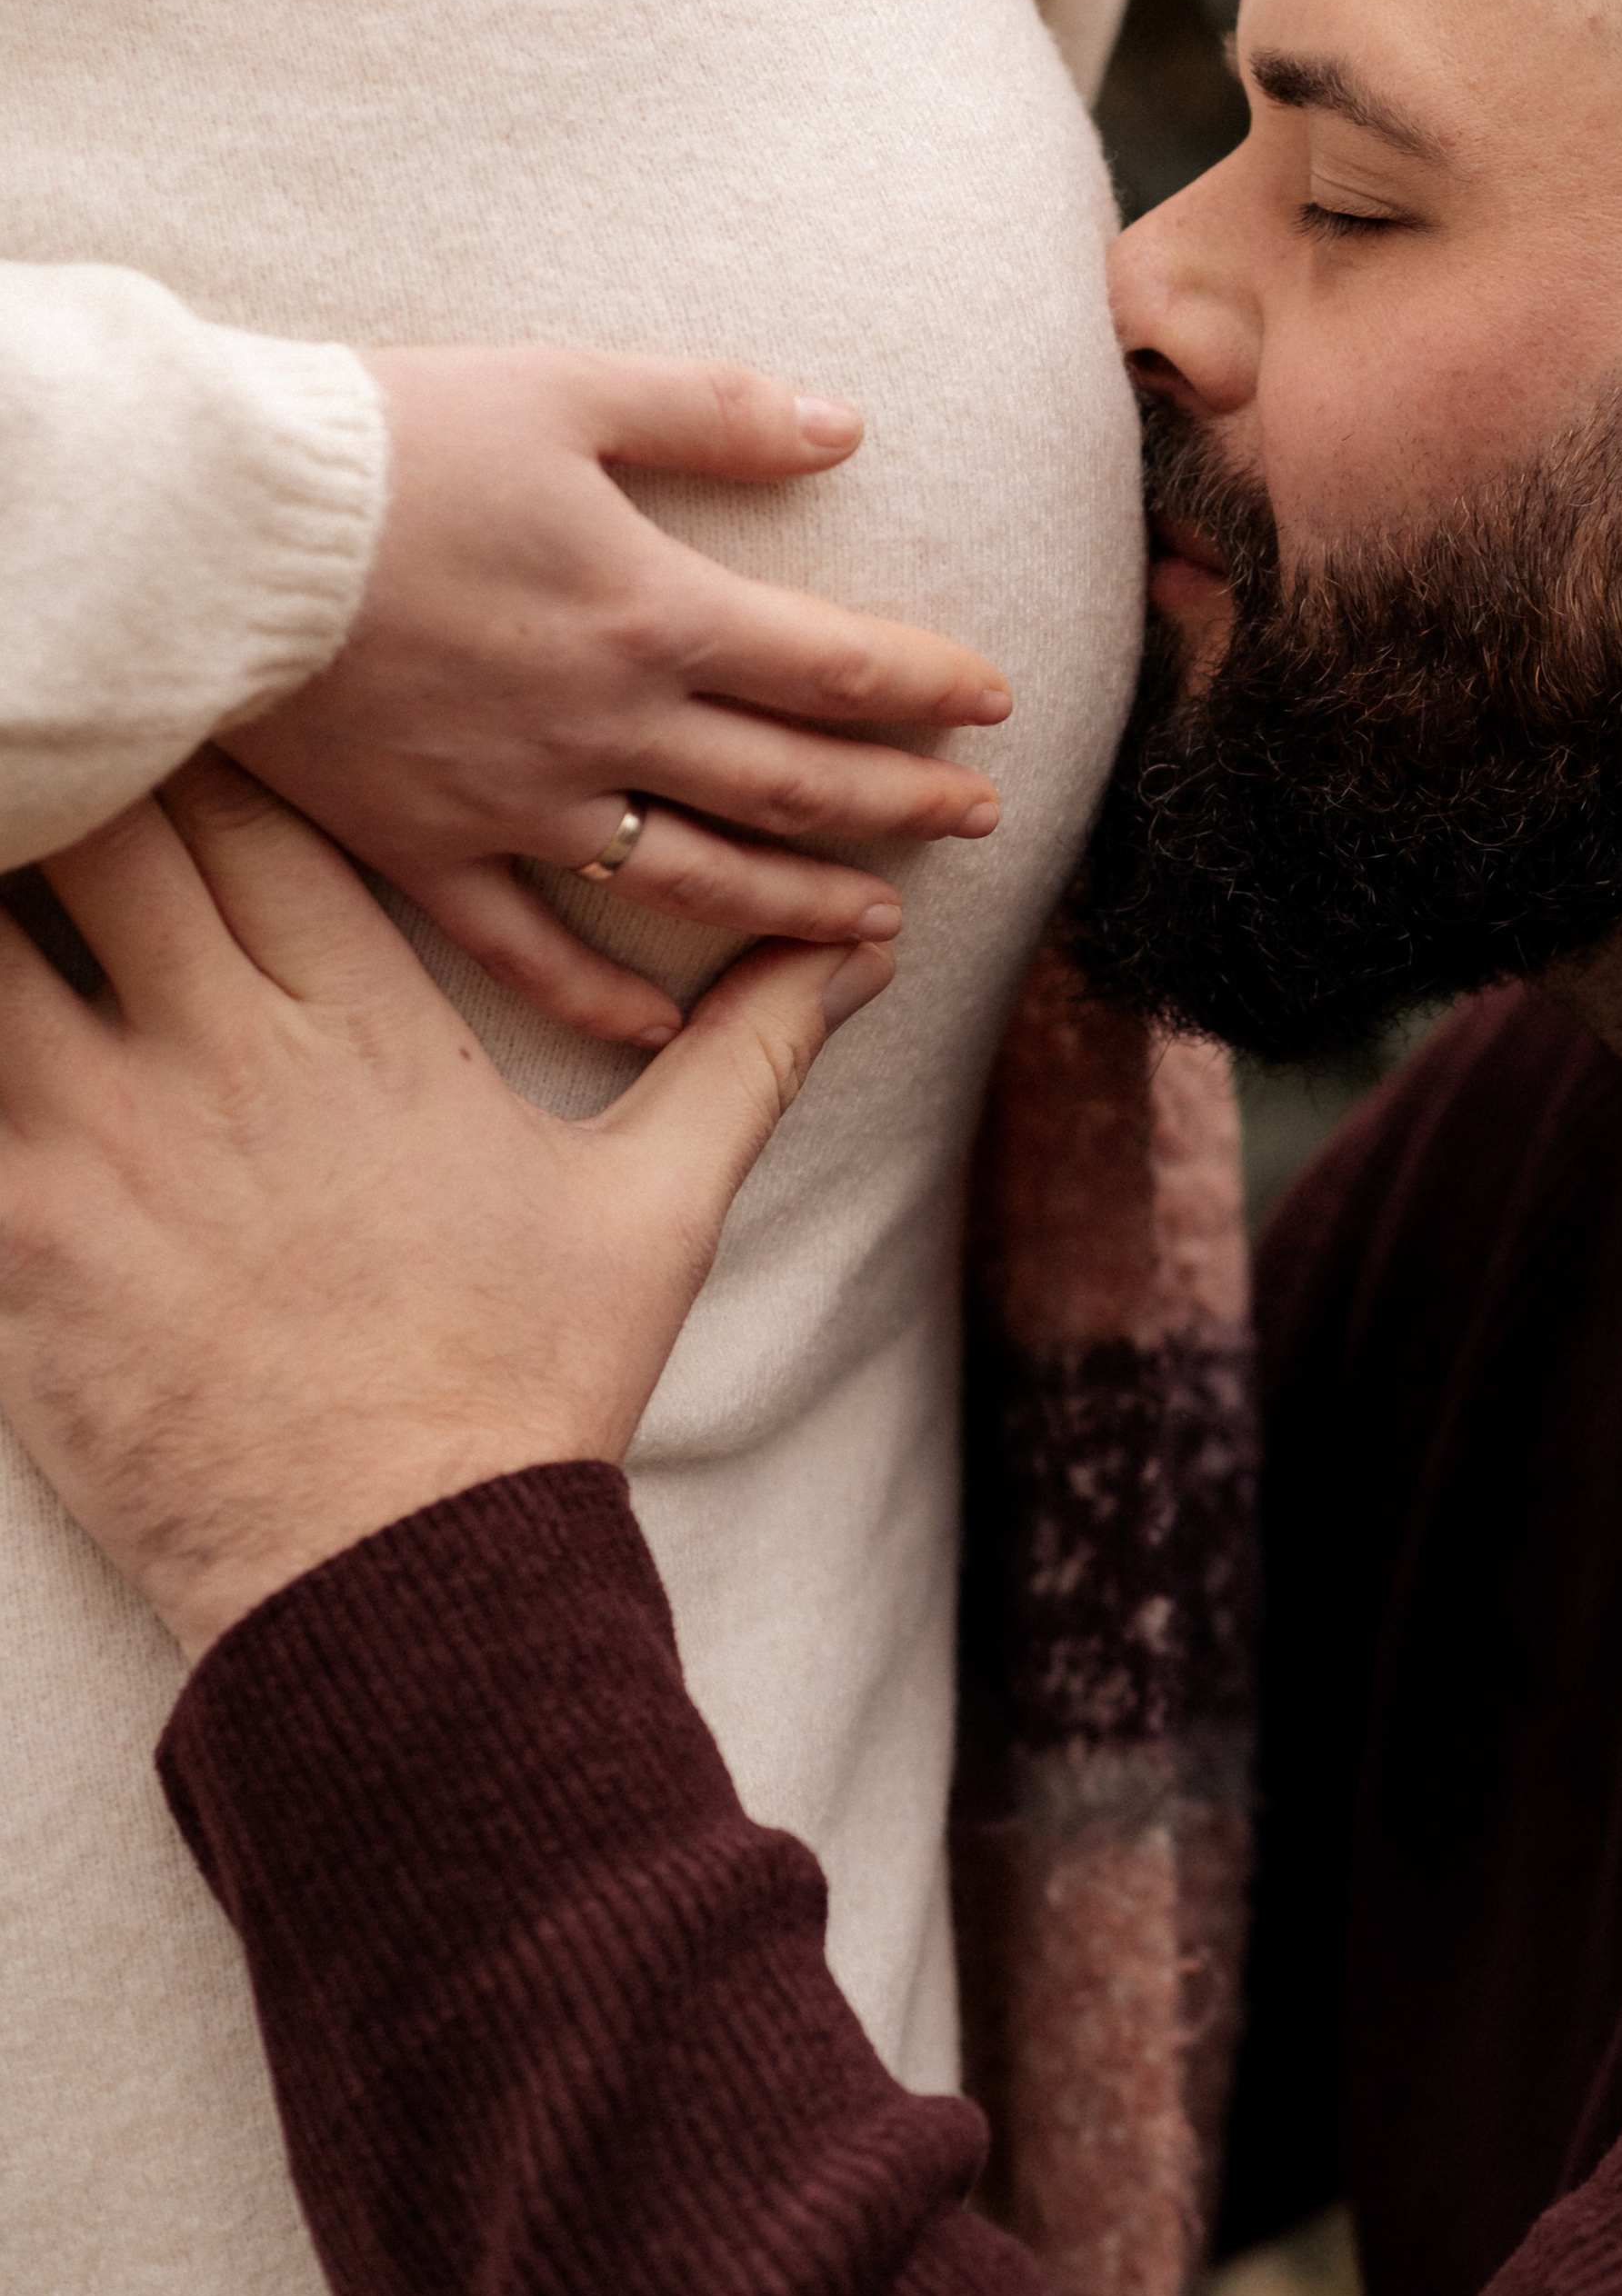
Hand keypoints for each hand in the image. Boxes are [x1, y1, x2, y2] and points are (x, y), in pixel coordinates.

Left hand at [0, 759, 888, 1658]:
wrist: (401, 1589)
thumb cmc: (526, 1392)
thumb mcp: (658, 1207)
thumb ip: (746, 1052)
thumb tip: (862, 949)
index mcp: (364, 1019)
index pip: (252, 800)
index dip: (217, 731)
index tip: (208, 706)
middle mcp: (216, 1053)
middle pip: (108, 826)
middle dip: (98, 774)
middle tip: (92, 745)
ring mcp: (90, 1144)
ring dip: (7, 886)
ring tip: (19, 859)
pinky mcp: (8, 1239)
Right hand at [232, 347, 1008, 1051]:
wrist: (217, 535)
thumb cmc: (390, 444)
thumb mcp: (567, 389)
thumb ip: (714, 411)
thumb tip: (845, 423)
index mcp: (658, 613)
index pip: (839, 666)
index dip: (930, 687)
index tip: (995, 704)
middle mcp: (610, 727)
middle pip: (795, 782)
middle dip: (903, 802)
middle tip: (980, 819)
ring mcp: (522, 802)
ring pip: (698, 878)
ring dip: (801, 905)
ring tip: (879, 925)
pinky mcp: (428, 848)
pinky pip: (532, 951)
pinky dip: (606, 997)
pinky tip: (669, 1027)